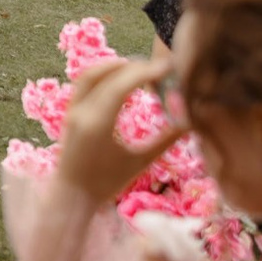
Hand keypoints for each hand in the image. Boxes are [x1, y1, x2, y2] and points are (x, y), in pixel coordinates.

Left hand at [56, 57, 181, 208]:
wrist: (72, 194)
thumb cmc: (108, 182)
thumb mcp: (140, 161)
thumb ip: (166, 140)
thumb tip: (191, 122)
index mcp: (97, 123)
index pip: (121, 85)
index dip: (144, 72)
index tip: (167, 67)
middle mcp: (81, 112)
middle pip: (106, 75)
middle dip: (134, 67)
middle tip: (160, 67)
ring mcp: (72, 110)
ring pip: (89, 75)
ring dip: (114, 66)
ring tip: (141, 68)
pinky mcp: (69, 112)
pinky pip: (84, 84)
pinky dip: (103, 75)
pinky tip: (122, 79)